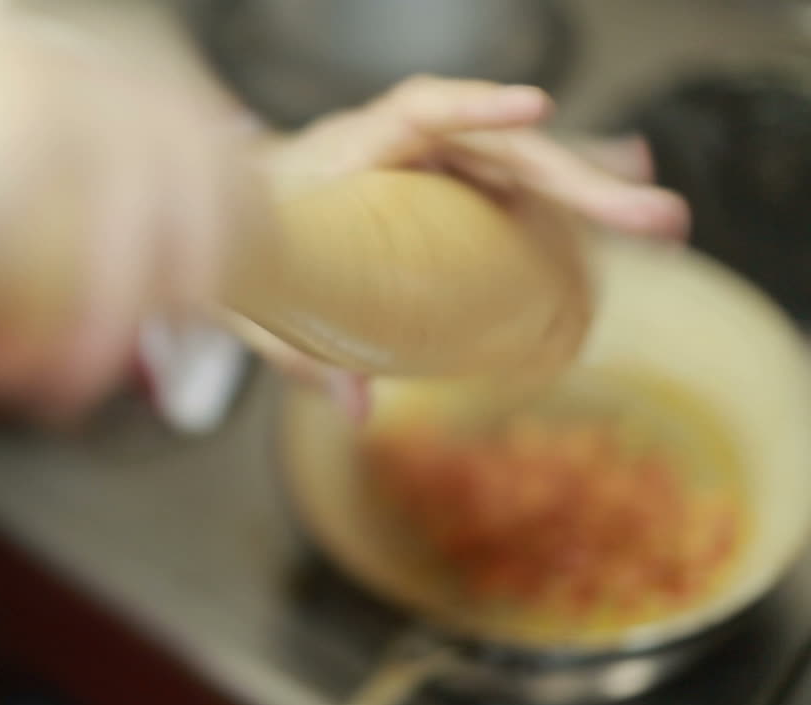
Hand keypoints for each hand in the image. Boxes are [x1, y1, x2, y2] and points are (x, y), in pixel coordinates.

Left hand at [246, 75, 689, 417]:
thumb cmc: (250, 245)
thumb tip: (358, 409)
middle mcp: (400, 146)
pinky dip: (565, 190)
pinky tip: (623, 184)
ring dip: (589, 187)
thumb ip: (300, 351)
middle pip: (498, 148)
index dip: (477, 108)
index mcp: (348, 150)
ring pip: (519, 166)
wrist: (231, 212)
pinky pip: (512, 185)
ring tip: (658, 220)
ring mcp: (429, 164)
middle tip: (649, 218)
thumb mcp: (263, 299)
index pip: (418, 113)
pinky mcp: (445, 184)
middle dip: (576, 178)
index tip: (535, 110)